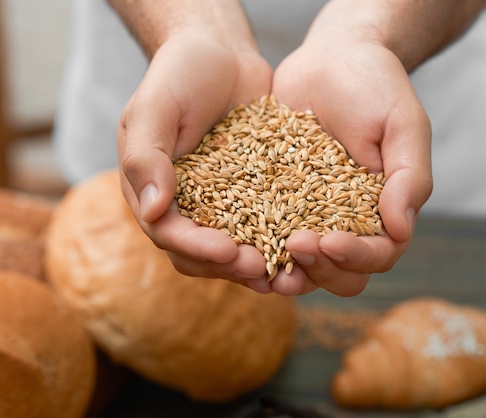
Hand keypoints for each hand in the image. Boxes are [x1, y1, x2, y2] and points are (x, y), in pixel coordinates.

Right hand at [117, 32, 275, 289]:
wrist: (218, 50)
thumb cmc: (179, 73)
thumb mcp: (153, 107)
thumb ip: (146, 157)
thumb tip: (153, 212)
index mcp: (150, 190)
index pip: (168, 233)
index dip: (196, 248)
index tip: (229, 251)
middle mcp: (180, 203)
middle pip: (199, 252)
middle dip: (229, 264)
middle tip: (264, 267)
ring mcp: (215, 201)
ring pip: (231, 247)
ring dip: (256, 262)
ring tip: (288, 270)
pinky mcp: (248, 192)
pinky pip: (262, 223)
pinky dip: (279, 238)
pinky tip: (304, 242)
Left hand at [269, 34, 432, 295]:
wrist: (331, 58)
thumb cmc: (374, 86)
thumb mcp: (402, 123)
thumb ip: (409, 177)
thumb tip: (399, 230)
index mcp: (381, 213)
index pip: (375, 256)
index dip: (353, 258)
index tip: (327, 240)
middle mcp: (344, 222)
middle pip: (336, 273)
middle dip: (317, 269)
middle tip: (293, 245)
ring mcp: (305, 215)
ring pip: (296, 263)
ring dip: (280, 269)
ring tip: (257, 261)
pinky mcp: (271, 199)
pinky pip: (260, 231)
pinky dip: (250, 243)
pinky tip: (230, 239)